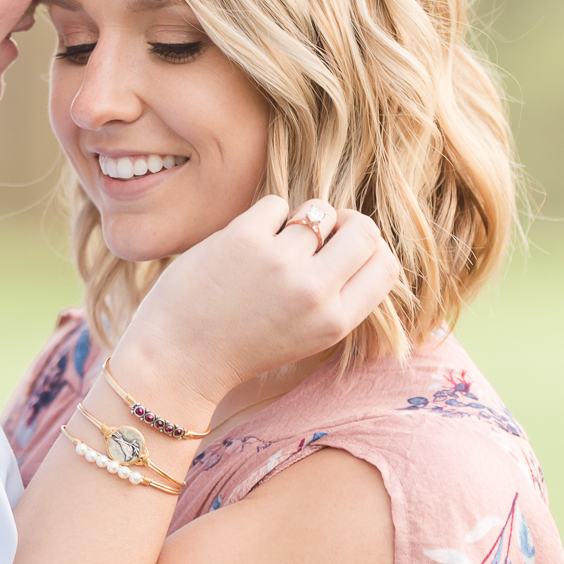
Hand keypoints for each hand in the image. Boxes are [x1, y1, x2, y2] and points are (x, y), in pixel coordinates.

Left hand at [113, 195, 398, 421]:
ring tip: (269, 249)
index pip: (385, 264)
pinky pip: (275, 203)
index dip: (369, 249)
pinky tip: (242, 246)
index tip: (345, 249)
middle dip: (344, 223)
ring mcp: (279, 262)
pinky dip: (262, 218)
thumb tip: (362, 236)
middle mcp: (314, 292)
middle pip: (362, 227)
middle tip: (314, 236)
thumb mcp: (305, 334)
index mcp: (335, 322)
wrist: (178, 359)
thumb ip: (337, 295)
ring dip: (297, 222)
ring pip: (317, 210)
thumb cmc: (242, 344)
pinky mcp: (243, 238)